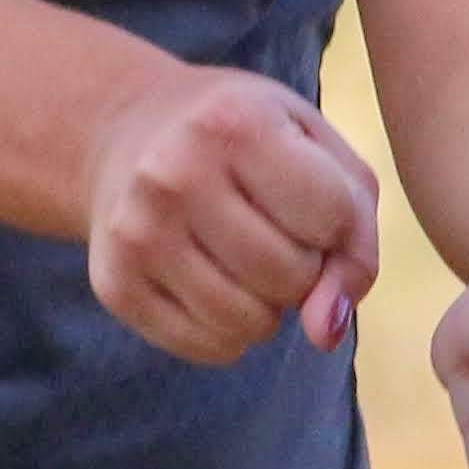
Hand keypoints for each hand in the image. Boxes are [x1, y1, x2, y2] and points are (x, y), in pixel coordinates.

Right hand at [84, 67, 381, 366]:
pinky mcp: (115, 283)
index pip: (333, 217)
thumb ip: (353, 235)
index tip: (308, 196)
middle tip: (273, 228)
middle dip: (302, 267)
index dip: (338, 223)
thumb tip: (326, 332)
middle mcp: (174, 174)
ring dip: (269, 305)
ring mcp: (137, 232)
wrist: (126, 131)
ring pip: (251, 324)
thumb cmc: (243, 137)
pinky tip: (212, 279)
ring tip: (245, 256)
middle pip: (291, 277)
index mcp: (233, 121)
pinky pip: (210, 347)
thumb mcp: (315, 147)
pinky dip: (230, 330)